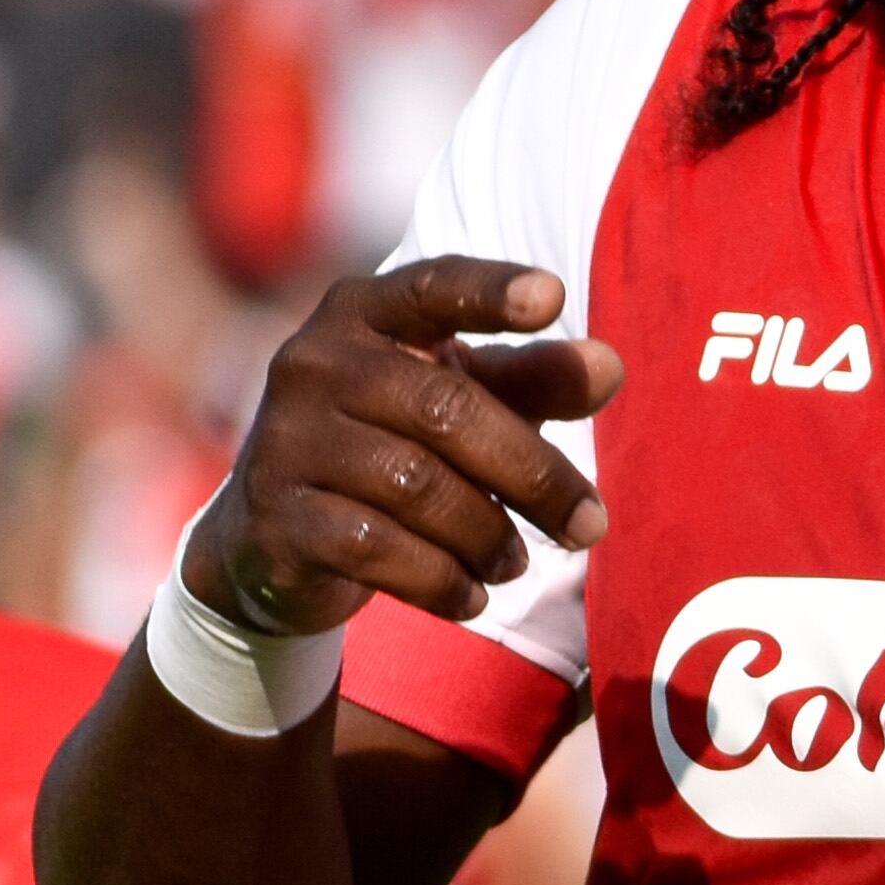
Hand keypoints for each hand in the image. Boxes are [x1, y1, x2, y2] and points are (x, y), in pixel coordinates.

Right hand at [191, 257, 620, 638]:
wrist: (273, 534)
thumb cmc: (392, 442)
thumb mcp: (461, 400)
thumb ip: (532, 381)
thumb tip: (611, 368)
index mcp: (362, 312)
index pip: (431, 287)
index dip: (490, 290)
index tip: (554, 298)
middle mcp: (313, 363)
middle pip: (445, 410)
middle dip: (532, 474)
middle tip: (590, 525)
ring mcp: (286, 440)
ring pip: (414, 486)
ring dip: (487, 535)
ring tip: (517, 562)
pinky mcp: (277, 518)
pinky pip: (376, 548)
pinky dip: (441, 579)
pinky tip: (473, 597)